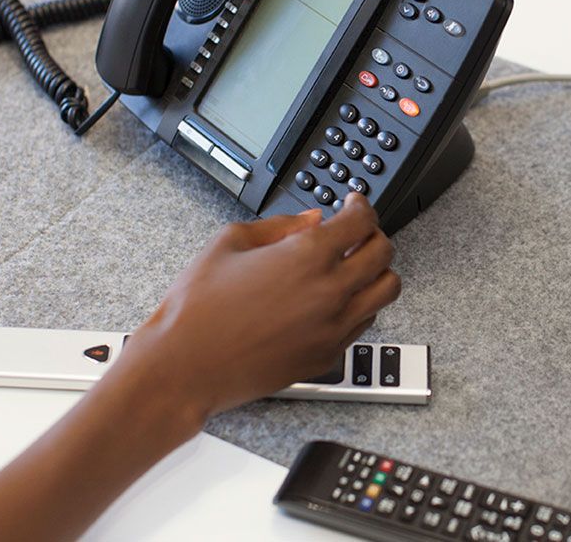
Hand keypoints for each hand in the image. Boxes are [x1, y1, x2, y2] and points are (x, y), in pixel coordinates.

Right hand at [114, 193, 399, 422]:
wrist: (184, 367)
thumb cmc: (198, 309)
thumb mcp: (229, 243)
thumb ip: (280, 225)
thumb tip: (313, 220)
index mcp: (307, 256)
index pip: (361, 221)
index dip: (361, 206)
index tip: (355, 204)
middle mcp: (329, 292)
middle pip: (384, 253)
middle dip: (374, 235)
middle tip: (358, 232)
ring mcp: (333, 328)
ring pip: (386, 291)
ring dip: (376, 272)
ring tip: (354, 267)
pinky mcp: (328, 356)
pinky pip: (364, 324)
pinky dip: (359, 306)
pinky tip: (336, 300)